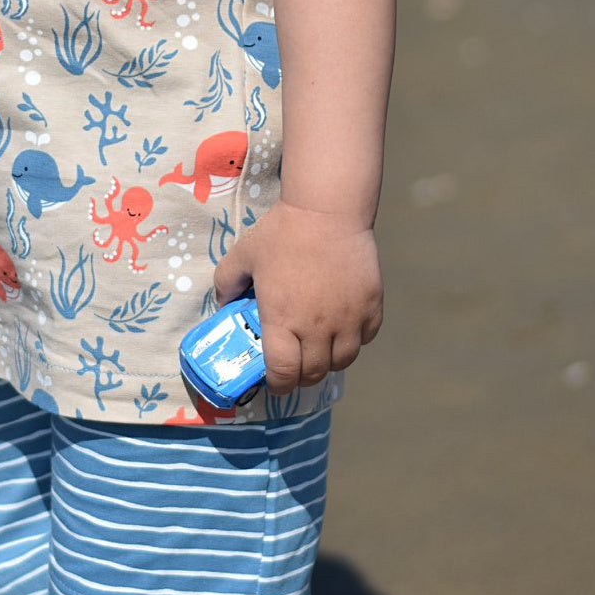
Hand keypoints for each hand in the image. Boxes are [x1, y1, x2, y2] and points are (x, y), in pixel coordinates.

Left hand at [212, 199, 383, 393]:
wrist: (326, 210)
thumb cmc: (281, 233)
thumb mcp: (242, 256)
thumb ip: (226, 284)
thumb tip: (223, 305)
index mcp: (282, 319)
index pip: (283, 374)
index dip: (277, 384)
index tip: (274, 380)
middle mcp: (317, 327)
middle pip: (314, 373)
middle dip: (302, 376)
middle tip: (295, 365)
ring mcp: (348, 318)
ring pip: (343, 361)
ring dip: (328, 362)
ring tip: (319, 349)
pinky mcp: (371, 305)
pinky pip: (365, 338)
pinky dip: (354, 340)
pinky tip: (342, 327)